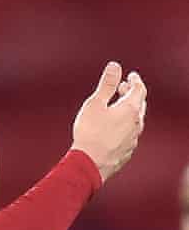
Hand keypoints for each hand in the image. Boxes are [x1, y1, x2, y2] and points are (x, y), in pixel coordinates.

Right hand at [71, 62, 146, 181]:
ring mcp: (133, 139)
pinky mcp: (127, 150)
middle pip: (140, 104)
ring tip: (117, 107)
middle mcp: (136, 124)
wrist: (90, 163)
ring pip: (136, 120)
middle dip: (132, 94)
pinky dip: (125, 124)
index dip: (136, 80)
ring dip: (129, 110)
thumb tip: (115, 66)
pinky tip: (114, 127)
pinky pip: (130, 133)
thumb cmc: (90, 132)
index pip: (139, 90)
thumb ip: (107, 85)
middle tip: (122, 88)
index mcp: (130, 110)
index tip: (131, 75)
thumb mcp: (95, 104)